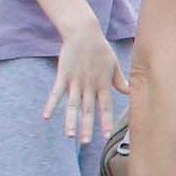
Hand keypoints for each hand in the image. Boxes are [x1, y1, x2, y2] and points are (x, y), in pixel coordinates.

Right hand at [43, 16, 122, 139]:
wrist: (84, 34)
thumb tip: (128, 92)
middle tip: (86, 142)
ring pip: (72, 105)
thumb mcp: (114, 65)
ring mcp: (75, 82)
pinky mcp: (63, 75)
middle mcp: (89, 86)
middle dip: (87, 127)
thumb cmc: (100, 49)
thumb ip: (119, 81)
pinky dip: (51, 104)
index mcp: (103, 85)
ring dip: (70, 120)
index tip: (105, 136)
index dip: (105, 122)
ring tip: (69, 135)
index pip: (105, 107)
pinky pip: (56, 93)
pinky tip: (46, 116)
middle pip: (88, 110)